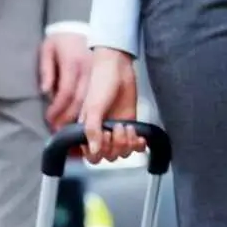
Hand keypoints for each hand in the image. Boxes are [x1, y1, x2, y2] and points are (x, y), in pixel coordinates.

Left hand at [39, 33, 90, 129]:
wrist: (84, 28)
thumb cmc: (62, 40)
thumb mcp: (48, 49)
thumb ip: (46, 70)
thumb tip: (45, 91)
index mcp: (72, 64)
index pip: (65, 93)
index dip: (56, 109)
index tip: (48, 119)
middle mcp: (87, 71)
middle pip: (79, 101)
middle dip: (67, 119)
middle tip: (57, 132)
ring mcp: (96, 74)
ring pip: (89, 101)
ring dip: (78, 117)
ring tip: (68, 130)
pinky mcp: (101, 76)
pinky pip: (95, 97)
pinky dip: (88, 110)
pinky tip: (81, 119)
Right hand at [79, 48, 145, 163]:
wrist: (118, 70)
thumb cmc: (100, 84)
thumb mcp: (93, 108)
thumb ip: (92, 130)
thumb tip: (94, 150)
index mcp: (86, 132)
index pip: (92, 156)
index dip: (100, 152)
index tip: (105, 136)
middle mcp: (101, 134)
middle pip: (109, 156)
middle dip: (116, 145)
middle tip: (117, 127)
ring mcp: (116, 131)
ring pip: (123, 152)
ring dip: (127, 143)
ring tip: (127, 127)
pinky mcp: (130, 125)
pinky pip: (135, 145)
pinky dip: (139, 144)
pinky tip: (140, 137)